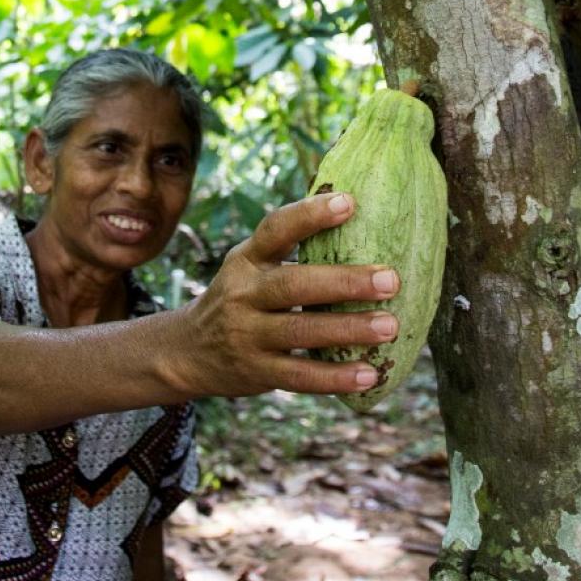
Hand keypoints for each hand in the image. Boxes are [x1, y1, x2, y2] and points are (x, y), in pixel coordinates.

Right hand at [174, 191, 399, 399]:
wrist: (189, 351)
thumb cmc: (241, 297)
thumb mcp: (251, 265)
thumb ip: (289, 247)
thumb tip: (354, 209)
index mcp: (247, 259)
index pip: (275, 229)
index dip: (310, 215)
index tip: (349, 202)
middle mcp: (243, 294)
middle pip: (293, 284)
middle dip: (344, 282)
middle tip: (391, 280)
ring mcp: (247, 335)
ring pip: (300, 332)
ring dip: (348, 329)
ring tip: (389, 326)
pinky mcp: (256, 372)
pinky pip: (299, 376)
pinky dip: (335, 378)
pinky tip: (369, 375)